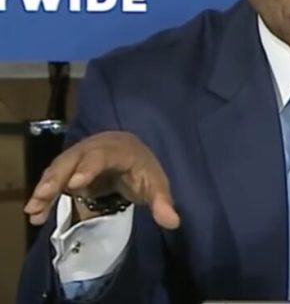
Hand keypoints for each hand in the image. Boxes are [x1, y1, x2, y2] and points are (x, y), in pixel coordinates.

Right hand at [23, 131, 179, 229]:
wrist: (130, 154)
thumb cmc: (143, 170)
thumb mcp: (156, 185)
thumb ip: (163, 202)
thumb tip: (174, 222)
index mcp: (120, 149)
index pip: (102, 156)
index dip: (88, 168)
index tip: (75, 185)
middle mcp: (95, 147)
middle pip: (74, 158)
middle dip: (58, 176)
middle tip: (45, 195)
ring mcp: (79, 155)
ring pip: (59, 168)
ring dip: (45, 187)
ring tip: (34, 209)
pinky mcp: (69, 166)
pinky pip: (54, 178)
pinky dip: (43, 193)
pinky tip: (36, 211)